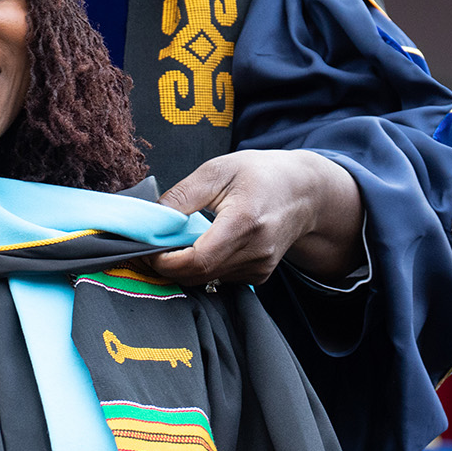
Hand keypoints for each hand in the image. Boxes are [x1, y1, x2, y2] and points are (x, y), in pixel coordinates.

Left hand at [150, 150, 363, 286]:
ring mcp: (260, 267)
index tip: (146, 250)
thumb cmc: (260, 174)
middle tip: (151, 247)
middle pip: (199, 275)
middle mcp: (256, 251)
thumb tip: (151, 219)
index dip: (165, 261)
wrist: (304, 191)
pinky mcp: (260, 274)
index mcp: (244, 222)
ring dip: (185, 266)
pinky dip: (204, 267)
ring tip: (178, 241)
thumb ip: (182, 196)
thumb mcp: (217, 170)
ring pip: (208, 280)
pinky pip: (221, 279)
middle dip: (169, 265)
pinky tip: (204, 245)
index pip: (197, 260)